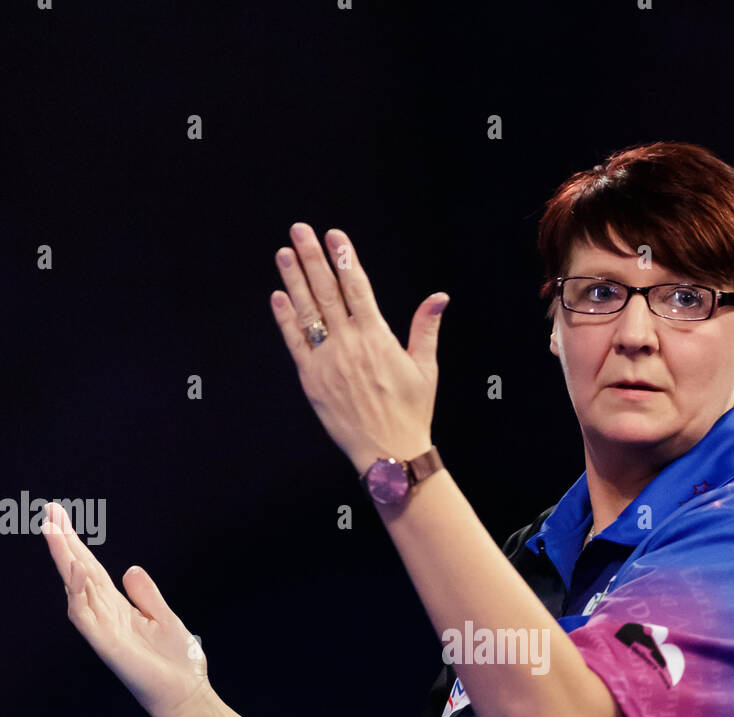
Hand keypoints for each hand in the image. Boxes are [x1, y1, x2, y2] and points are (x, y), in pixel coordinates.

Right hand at [41, 503, 209, 716]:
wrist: (186, 695)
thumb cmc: (177, 663)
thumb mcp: (164, 617)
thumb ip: (146, 594)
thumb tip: (130, 569)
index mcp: (118, 608)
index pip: (92, 571)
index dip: (77, 545)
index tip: (63, 517)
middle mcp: (105, 616)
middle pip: (78, 573)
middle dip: (64, 543)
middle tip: (51, 512)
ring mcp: (102, 630)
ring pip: (74, 589)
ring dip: (63, 559)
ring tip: (53, 530)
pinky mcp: (105, 645)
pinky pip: (84, 616)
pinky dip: (78, 592)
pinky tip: (75, 569)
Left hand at [270, 224, 447, 470]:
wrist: (389, 453)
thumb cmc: (411, 412)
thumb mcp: (425, 369)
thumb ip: (426, 328)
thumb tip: (439, 298)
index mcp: (377, 337)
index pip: (357, 287)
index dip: (344, 258)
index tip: (333, 235)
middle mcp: (349, 343)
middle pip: (327, 291)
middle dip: (312, 257)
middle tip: (300, 230)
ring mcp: (327, 361)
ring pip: (307, 311)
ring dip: (294, 280)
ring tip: (284, 253)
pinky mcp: (312, 380)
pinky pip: (295, 343)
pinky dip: (285, 319)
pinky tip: (278, 297)